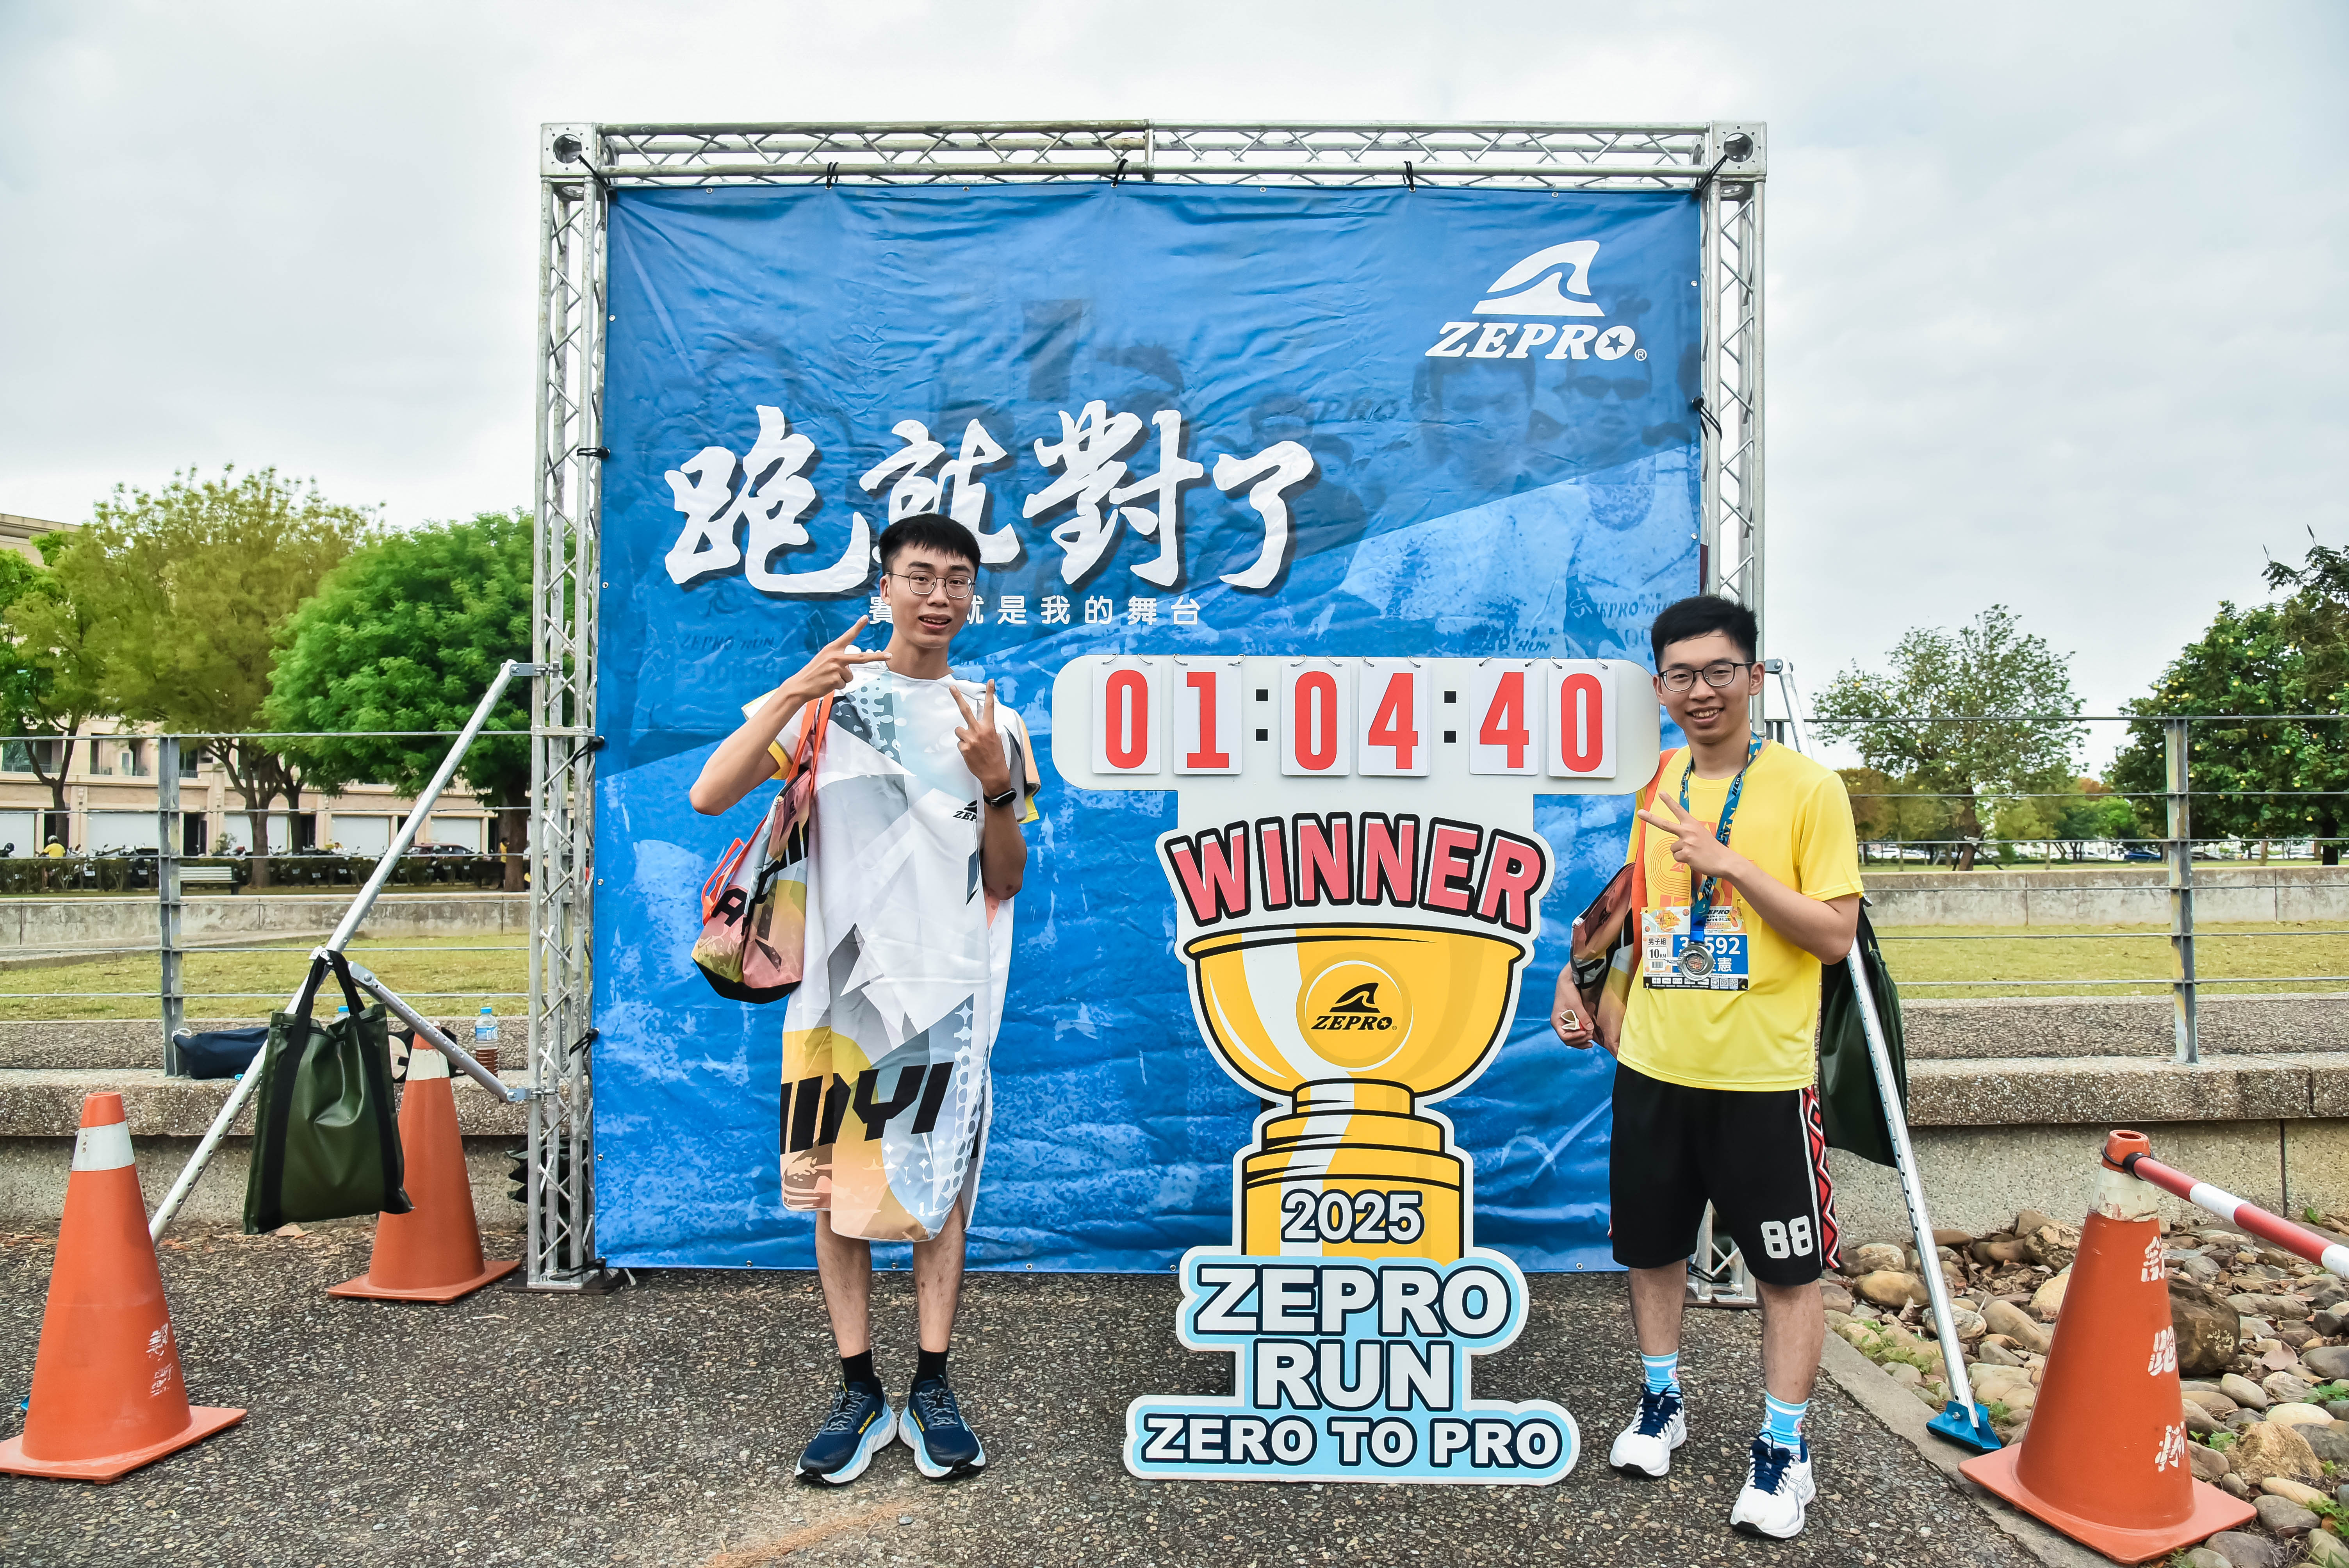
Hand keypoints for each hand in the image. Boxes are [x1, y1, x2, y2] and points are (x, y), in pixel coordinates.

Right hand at [782, 616, 888, 702]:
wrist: (801, 684)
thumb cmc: (814, 672)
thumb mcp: (824, 659)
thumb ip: (838, 658)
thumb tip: (850, 665)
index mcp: (832, 648)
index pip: (848, 636)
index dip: (857, 627)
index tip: (865, 618)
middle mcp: (835, 656)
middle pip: (862, 657)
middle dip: (878, 657)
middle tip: (890, 655)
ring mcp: (836, 667)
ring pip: (850, 676)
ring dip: (842, 680)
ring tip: (829, 678)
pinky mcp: (836, 679)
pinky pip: (844, 684)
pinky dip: (837, 686)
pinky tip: (827, 683)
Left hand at [951, 679, 1011, 796]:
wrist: (994, 773)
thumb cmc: (996, 756)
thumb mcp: (996, 739)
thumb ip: (987, 729)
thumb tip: (980, 725)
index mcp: (990, 727)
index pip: (990, 707)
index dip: (990, 693)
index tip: (990, 681)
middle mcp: (979, 730)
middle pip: (966, 710)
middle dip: (958, 697)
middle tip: (951, 686)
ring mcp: (970, 739)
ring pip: (959, 730)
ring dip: (963, 736)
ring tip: (972, 745)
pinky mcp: (964, 748)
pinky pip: (960, 743)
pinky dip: (964, 748)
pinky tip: (971, 754)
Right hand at [1552, 993, 1595, 1048]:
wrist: (1566, 982)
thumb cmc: (1567, 991)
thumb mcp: (1576, 1004)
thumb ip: (1583, 1017)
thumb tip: (1590, 1029)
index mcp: (1556, 1021)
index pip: (1564, 1036)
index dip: (1575, 1037)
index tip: (1584, 1033)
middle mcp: (1559, 1024)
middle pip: (1568, 1040)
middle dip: (1579, 1041)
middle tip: (1590, 1038)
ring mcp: (1565, 1023)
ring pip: (1571, 1038)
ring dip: (1580, 1041)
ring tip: (1590, 1042)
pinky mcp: (1570, 1021)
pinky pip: (1575, 1032)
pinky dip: (1581, 1035)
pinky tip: (1588, 1035)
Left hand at [1635, 792, 1743, 881]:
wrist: (1725, 861)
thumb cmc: (1713, 849)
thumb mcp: (1702, 835)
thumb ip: (1689, 834)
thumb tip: (1677, 843)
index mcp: (1693, 824)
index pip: (1679, 810)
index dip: (1669, 801)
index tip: (1661, 793)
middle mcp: (1688, 831)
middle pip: (1664, 824)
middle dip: (1650, 818)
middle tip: (1640, 813)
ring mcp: (1686, 842)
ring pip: (1673, 848)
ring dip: (1681, 852)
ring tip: (1695, 854)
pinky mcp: (1686, 854)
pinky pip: (1677, 857)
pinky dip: (1684, 860)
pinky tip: (1695, 859)